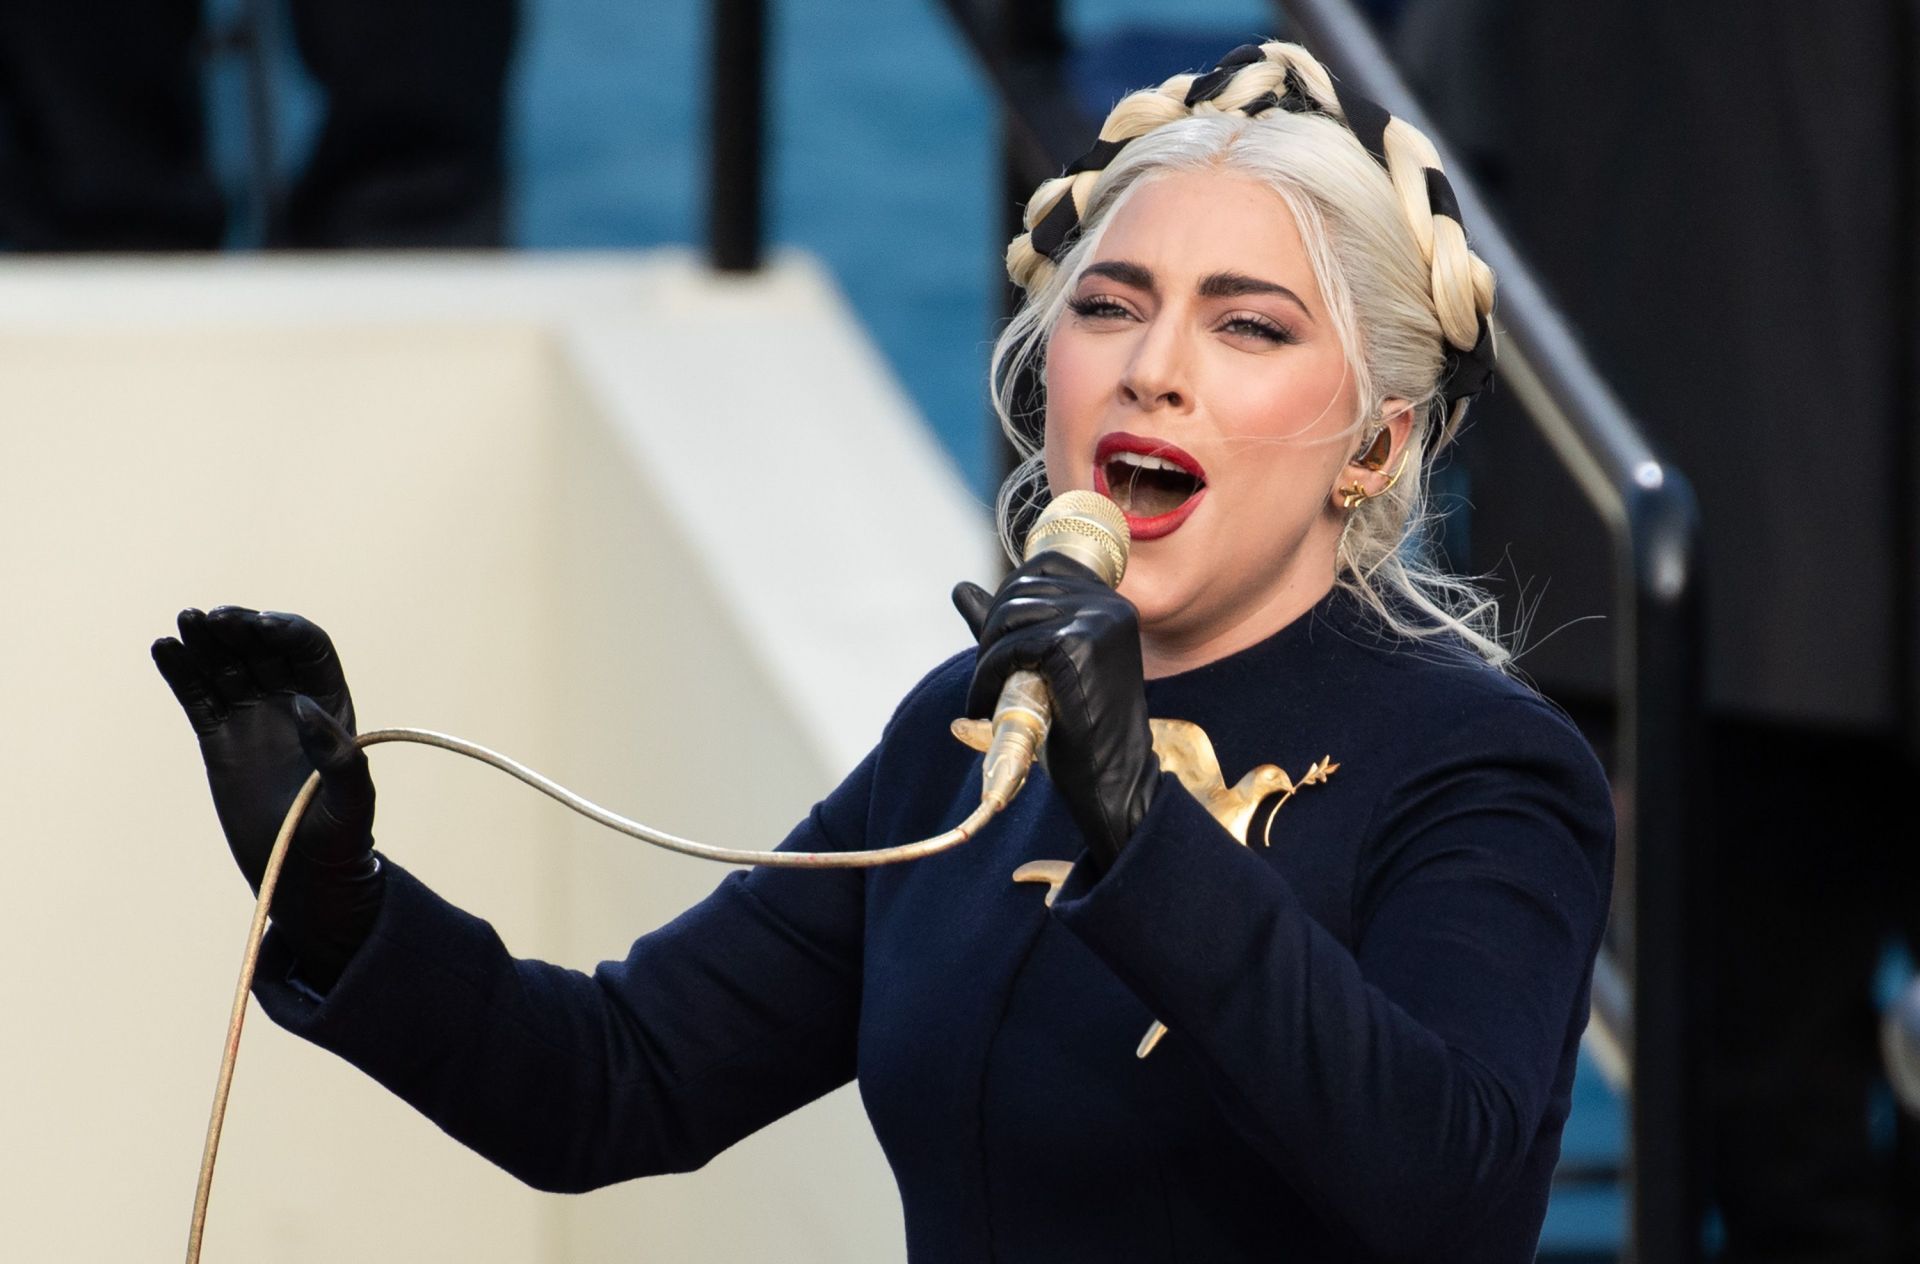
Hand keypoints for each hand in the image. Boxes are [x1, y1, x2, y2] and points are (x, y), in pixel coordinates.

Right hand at [152, 606, 381, 988]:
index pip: (308, 649)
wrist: (303, 875)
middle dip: (240, 628)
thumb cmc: (340, 839)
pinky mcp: (219, 738)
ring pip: (226, 666)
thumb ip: (338, 757)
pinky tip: (165, 649)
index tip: (261, 626)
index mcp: (330, 705)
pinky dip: (181, 672)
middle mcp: (290, 702)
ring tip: (185, 622)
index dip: (286, 631)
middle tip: (214, 618)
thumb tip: (302, 707)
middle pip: (262, 649)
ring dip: (206, 641)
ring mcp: (252, 718)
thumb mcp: (352, 801)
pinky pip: (198, 696)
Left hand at [953, 554, 1157, 871]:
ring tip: (984, 694)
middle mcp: (1108, 604)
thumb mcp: (1044, 666)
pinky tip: (985, 705)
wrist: (1113, 779)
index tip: (999, 643)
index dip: (1008, 597)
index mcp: (1110, 603)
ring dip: (986, 657)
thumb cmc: (1080, 727)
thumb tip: (960, 589)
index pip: (1043, 565)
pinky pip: (1011, 647)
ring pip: (1010, 616)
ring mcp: (1096, 621)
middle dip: (991, 630)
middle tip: (986, 677)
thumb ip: (1008, 625)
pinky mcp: (1076, 645)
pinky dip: (987, 676)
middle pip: (1021, 588)